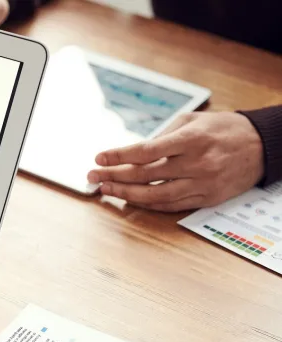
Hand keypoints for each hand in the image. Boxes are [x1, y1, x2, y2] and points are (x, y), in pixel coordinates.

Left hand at [88, 112, 265, 211]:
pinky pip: (170, 205)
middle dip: (113, 176)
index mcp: (191, 139)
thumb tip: (131, 152)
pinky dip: (146, 204)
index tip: (98, 158)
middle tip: (93, 175)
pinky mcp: (206, 198)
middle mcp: (196, 163)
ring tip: (105, 189)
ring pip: (155, 196)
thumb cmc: (224, 129)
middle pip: (145, 175)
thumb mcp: (193, 120)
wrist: (263, 146)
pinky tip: (129, 198)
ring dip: (125, 194)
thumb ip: (163, 135)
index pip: (146, 151)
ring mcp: (202, 183)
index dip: (118, 156)